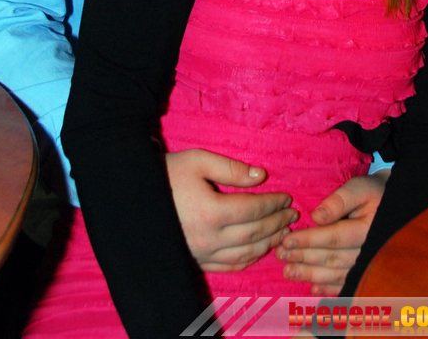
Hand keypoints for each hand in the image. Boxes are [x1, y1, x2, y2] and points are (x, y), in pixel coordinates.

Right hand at [166, 148, 297, 271]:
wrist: (135, 197)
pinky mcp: (196, 261)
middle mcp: (209, 238)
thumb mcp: (198, 160)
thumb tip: (261, 176)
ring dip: (268, 243)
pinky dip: (249, 260)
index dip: (274, 204)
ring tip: (283, 232)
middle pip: (254, 233)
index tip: (287, 198)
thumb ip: (231, 169)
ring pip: (245, 254)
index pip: (254, 209)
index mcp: (212, 211)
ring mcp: (203, 254)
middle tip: (292, 215)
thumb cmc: (168, 174)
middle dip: (277, 223)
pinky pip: (229, 266)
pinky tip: (259, 251)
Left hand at [276, 171, 388, 294]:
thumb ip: (339, 201)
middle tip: (281, 256)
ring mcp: (369, 266)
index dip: (308, 240)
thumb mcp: (359, 188)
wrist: (396, 205)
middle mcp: (370, 252)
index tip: (287, 241)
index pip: (333, 238)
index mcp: (368, 230)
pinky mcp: (366, 272)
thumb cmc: (373, 193)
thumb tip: (316, 217)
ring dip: (311, 274)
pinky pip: (347, 284)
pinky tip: (313, 288)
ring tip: (288, 271)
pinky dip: (329, 289)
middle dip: (304, 258)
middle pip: (332, 258)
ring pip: (336, 274)